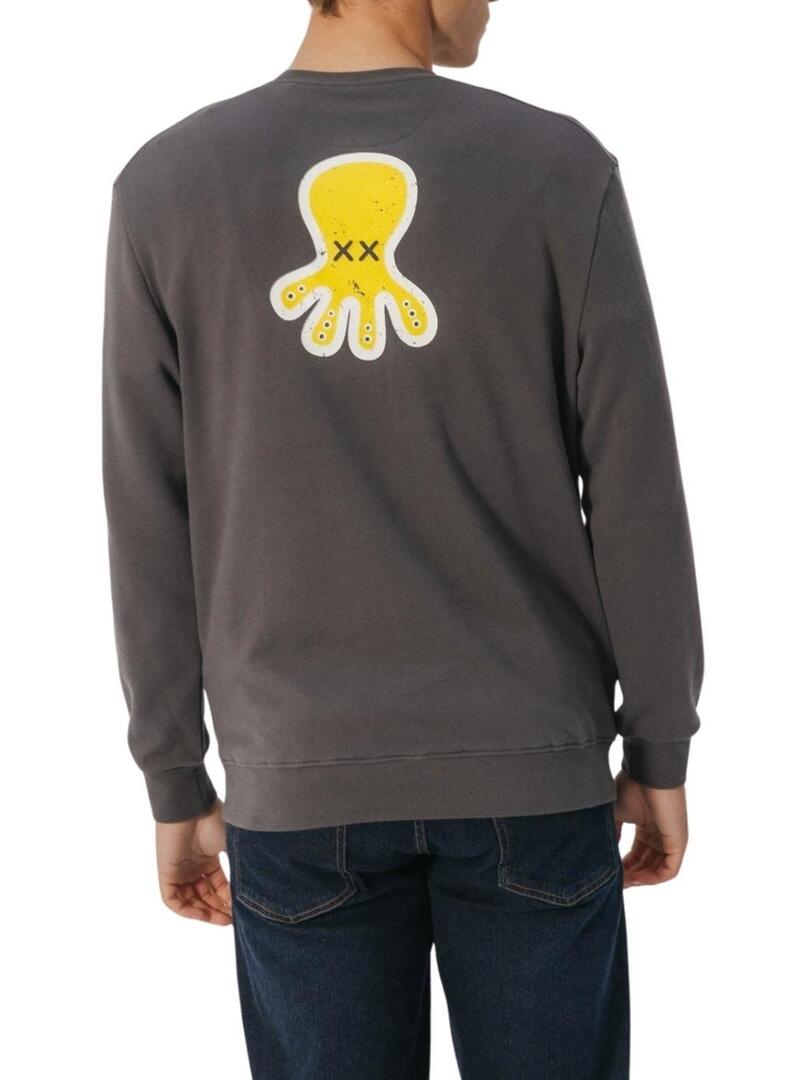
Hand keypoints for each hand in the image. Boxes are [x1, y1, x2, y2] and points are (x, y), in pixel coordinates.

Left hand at [155, 799, 231, 924]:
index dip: (230, 900)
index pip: (219, 886)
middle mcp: (194, 867)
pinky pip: (174, 900)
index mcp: (209, 859)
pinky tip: (205, 914)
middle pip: (206, 896)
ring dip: (206, 912)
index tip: (242, 911)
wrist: (191, 807)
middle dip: (220, 909)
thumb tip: (259, 883)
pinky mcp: (166, 874)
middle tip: (234, 919)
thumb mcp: (232, 844)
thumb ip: (240, 864)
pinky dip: (189, 910)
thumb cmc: (213, 820)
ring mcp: (180, 871)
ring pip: (191, 901)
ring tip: (223, 920)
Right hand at [614, 771, 688, 887]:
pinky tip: (635, 879)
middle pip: (647, 864)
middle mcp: (661, 834)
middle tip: (614, 883)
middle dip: (630, 875)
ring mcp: (672, 839)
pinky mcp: (679, 842)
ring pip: (657, 870)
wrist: (648, 772)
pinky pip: (668, 870)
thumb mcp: (616, 813)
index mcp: (648, 826)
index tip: (609, 874)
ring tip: (622, 883)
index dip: (623, 866)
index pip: (637, 853)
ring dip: (640, 879)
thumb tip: (605, 854)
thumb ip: (613, 834)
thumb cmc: (632, 786)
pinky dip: (652, 878)